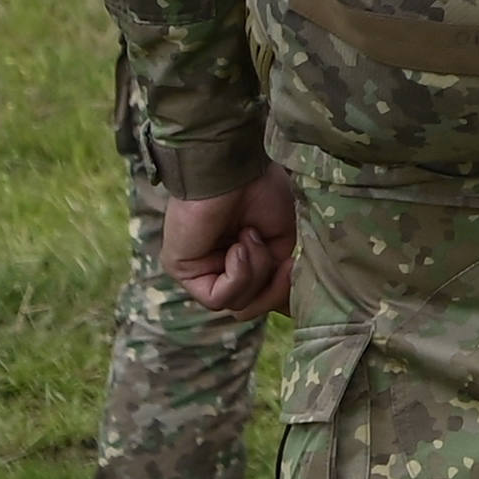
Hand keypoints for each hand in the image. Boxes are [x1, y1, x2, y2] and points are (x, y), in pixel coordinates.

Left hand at [158, 170, 298, 317]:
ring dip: (256, 271)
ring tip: (251, 236)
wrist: (236, 168)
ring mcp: (200, 270)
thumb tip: (278, 310)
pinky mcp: (183, 269)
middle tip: (282, 258)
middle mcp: (219, 268)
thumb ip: (279, 279)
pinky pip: (217, 298)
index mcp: (243, 261)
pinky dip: (238, 273)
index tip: (296, 269)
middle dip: (273, 287)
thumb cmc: (262, 191)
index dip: (284, 294)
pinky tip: (239, 244)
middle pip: (252, 307)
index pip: (263, 300)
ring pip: (238, 304)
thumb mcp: (284, 244)